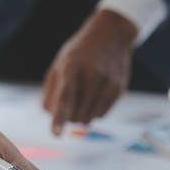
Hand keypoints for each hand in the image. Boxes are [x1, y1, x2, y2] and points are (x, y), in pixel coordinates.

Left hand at [42, 9, 136, 134]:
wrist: (110, 35)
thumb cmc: (78, 54)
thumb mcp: (59, 65)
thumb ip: (51, 91)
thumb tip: (50, 115)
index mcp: (72, 67)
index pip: (65, 97)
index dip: (59, 117)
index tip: (55, 134)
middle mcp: (92, 75)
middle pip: (75, 114)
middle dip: (67, 117)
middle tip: (68, 106)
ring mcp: (108, 82)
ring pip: (88, 119)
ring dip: (80, 117)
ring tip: (80, 99)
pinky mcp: (119, 89)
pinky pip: (101, 115)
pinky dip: (93, 112)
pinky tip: (93, 97)